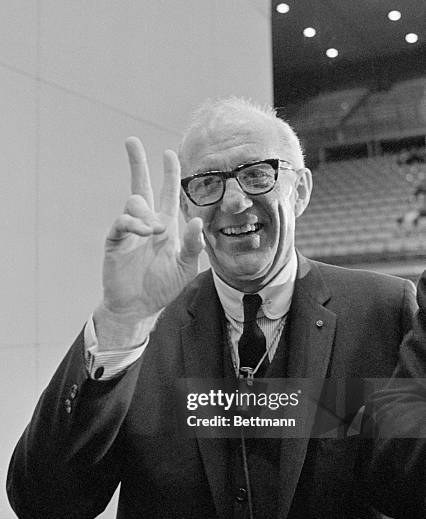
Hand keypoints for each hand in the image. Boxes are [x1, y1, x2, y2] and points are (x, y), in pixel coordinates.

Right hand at [101, 137, 203, 319]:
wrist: (139, 306)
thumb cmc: (163, 286)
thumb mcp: (186, 266)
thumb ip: (194, 244)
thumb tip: (196, 219)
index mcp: (166, 225)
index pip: (167, 193)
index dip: (168, 174)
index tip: (169, 153)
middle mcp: (147, 223)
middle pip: (141, 186)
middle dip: (137, 163)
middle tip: (131, 141)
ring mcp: (130, 231)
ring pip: (134, 203)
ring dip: (147, 213)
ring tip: (156, 231)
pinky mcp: (116, 241)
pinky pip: (122, 222)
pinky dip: (134, 223)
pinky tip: (145, 232)